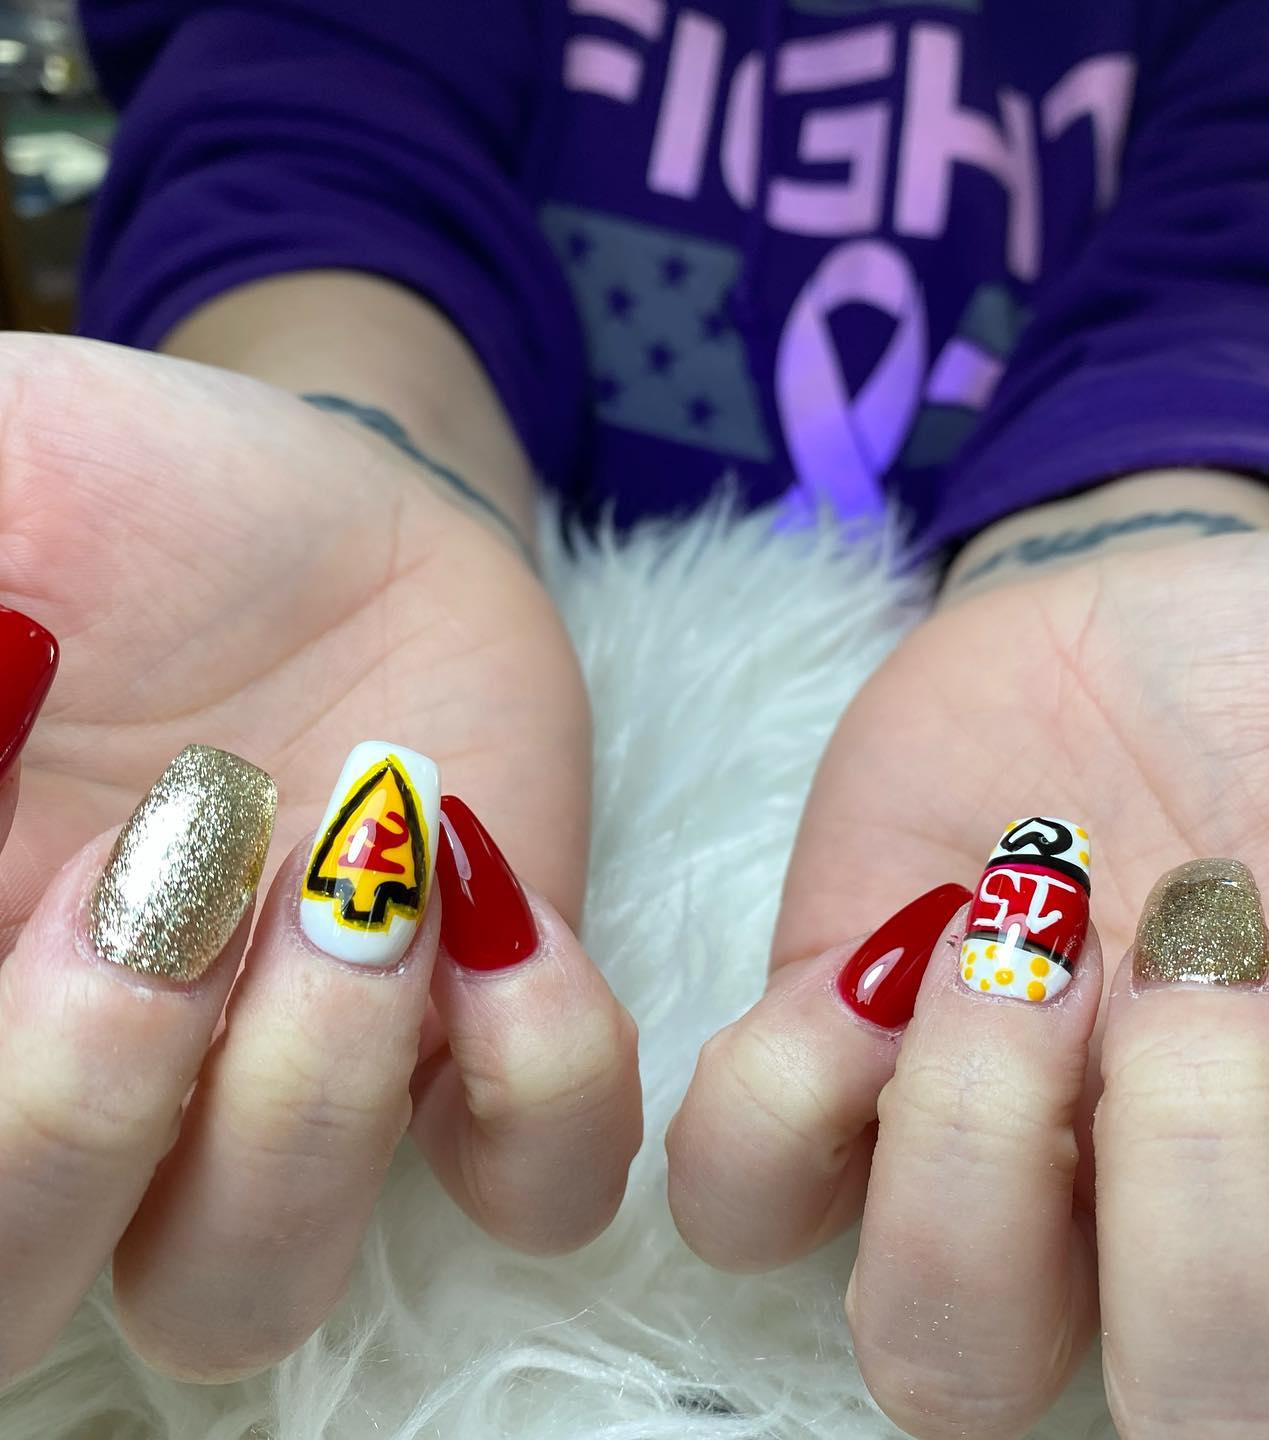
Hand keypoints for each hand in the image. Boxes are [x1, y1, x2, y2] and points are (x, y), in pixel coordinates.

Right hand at [0, 335, 639, 1382]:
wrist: (337, 510)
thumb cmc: (137, 497)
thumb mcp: (3, 478)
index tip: (40, 745)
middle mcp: (100, 1071)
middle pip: (19, 1287)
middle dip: (76, 1110)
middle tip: (173, 868)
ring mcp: (296, 1075)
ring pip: (247, 1288)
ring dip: (305, 1100)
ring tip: (364, 874)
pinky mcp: (479, 1039)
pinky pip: (536, 1182)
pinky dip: (540, 1083)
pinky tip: (505, 914)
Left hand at [669, 524, 1268, 1436]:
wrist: (1149, 628)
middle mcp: (1173, 1243)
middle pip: (1204, 1419)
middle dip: (1208, 1179)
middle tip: (1204, 955)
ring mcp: (982, 1177)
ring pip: (941, 1356)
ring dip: (982, 1134)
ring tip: (1035, 924)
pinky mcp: (829, 1079)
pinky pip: (745, 1198)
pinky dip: (789, 1093)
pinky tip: (877, 954)